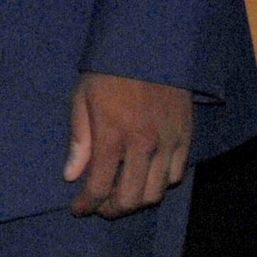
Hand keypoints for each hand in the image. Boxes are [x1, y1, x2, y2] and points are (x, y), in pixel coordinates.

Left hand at [64, 72, 193, 217]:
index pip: (99, 186)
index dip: (87, 204)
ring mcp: (168, 143)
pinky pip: (176, 175)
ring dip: (136, 201)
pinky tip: (145, 178)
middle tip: (100, 207)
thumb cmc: (107, 72)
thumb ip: (78, 140)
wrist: (148, 47)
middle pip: (131, 198)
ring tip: (121, 196)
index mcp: (112, 135)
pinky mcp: (185, 138)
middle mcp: (143, 145)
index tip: (78, 209)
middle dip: (112, 209)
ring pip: (156, 192)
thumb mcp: (81, 99)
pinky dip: (159, 184)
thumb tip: (71, 176)